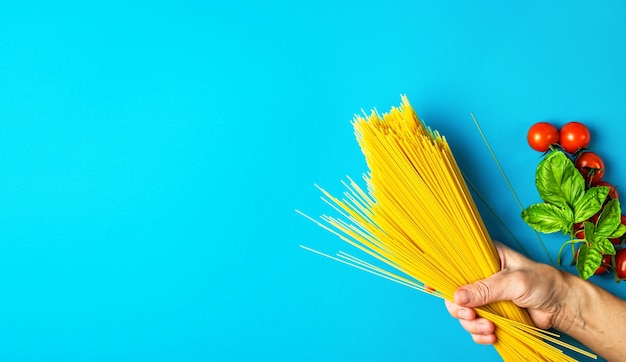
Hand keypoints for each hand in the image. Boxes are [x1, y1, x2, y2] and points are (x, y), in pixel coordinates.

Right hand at [444, 242, 569, 343]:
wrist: (563, 306)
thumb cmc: (544, 283)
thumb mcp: (514, 282)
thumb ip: (486, 289)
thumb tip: (457, 298)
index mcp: (483, 257)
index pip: (454, 263)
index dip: (440, 275)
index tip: (430, 287)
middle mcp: (480, 276)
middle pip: (454, 294)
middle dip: (460, 309)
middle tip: (472, 316)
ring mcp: (485, 297)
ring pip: (463, 313)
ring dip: (472, 325)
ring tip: (490, 329)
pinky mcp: (491, 314)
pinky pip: (474, 327)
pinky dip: (479, 334)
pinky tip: (491, 335)